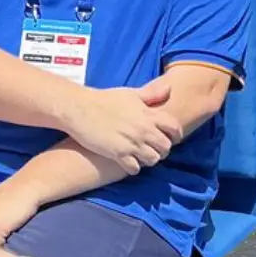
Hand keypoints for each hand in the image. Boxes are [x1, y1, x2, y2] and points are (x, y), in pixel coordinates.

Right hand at [58, 77, 186, 174]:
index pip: (174, 128)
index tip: (172, 139)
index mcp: (147, 114)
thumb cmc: (104, 99)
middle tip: (154, 150)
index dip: (176, 135)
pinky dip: (134, 168)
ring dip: (149, 160)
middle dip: (162, 150)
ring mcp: (131, 142)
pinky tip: (128, 163)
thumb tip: (169, 88)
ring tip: (141, 157)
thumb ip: (151, 94)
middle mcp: (143, 129)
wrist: (79, 108)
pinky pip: (135, 168)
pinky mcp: (117, 153)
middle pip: (166, 147)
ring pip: (153, 160)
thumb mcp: (130, 94)